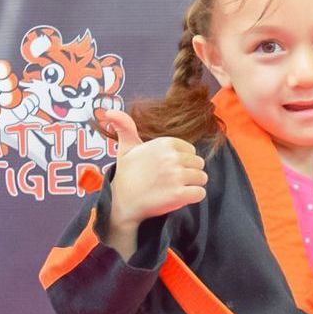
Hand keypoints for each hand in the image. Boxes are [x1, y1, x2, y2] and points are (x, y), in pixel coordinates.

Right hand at [102, 110, 207, 231]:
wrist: (122, 202)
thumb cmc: (127, 175)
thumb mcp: (126, 148)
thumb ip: (125, 127)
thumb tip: (110, 111)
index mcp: (164, 143)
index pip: (191, 151)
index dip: (182, 161)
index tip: (167, 168)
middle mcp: (172, 157)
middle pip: (199, 164)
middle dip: (189, 172)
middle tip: (171, 180)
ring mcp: (176, 176)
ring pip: (202, 178)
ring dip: (192, 185)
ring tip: (175, 188)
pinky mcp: (180, 194)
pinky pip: (200, 193)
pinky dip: (193, 197)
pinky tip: (179, 197)